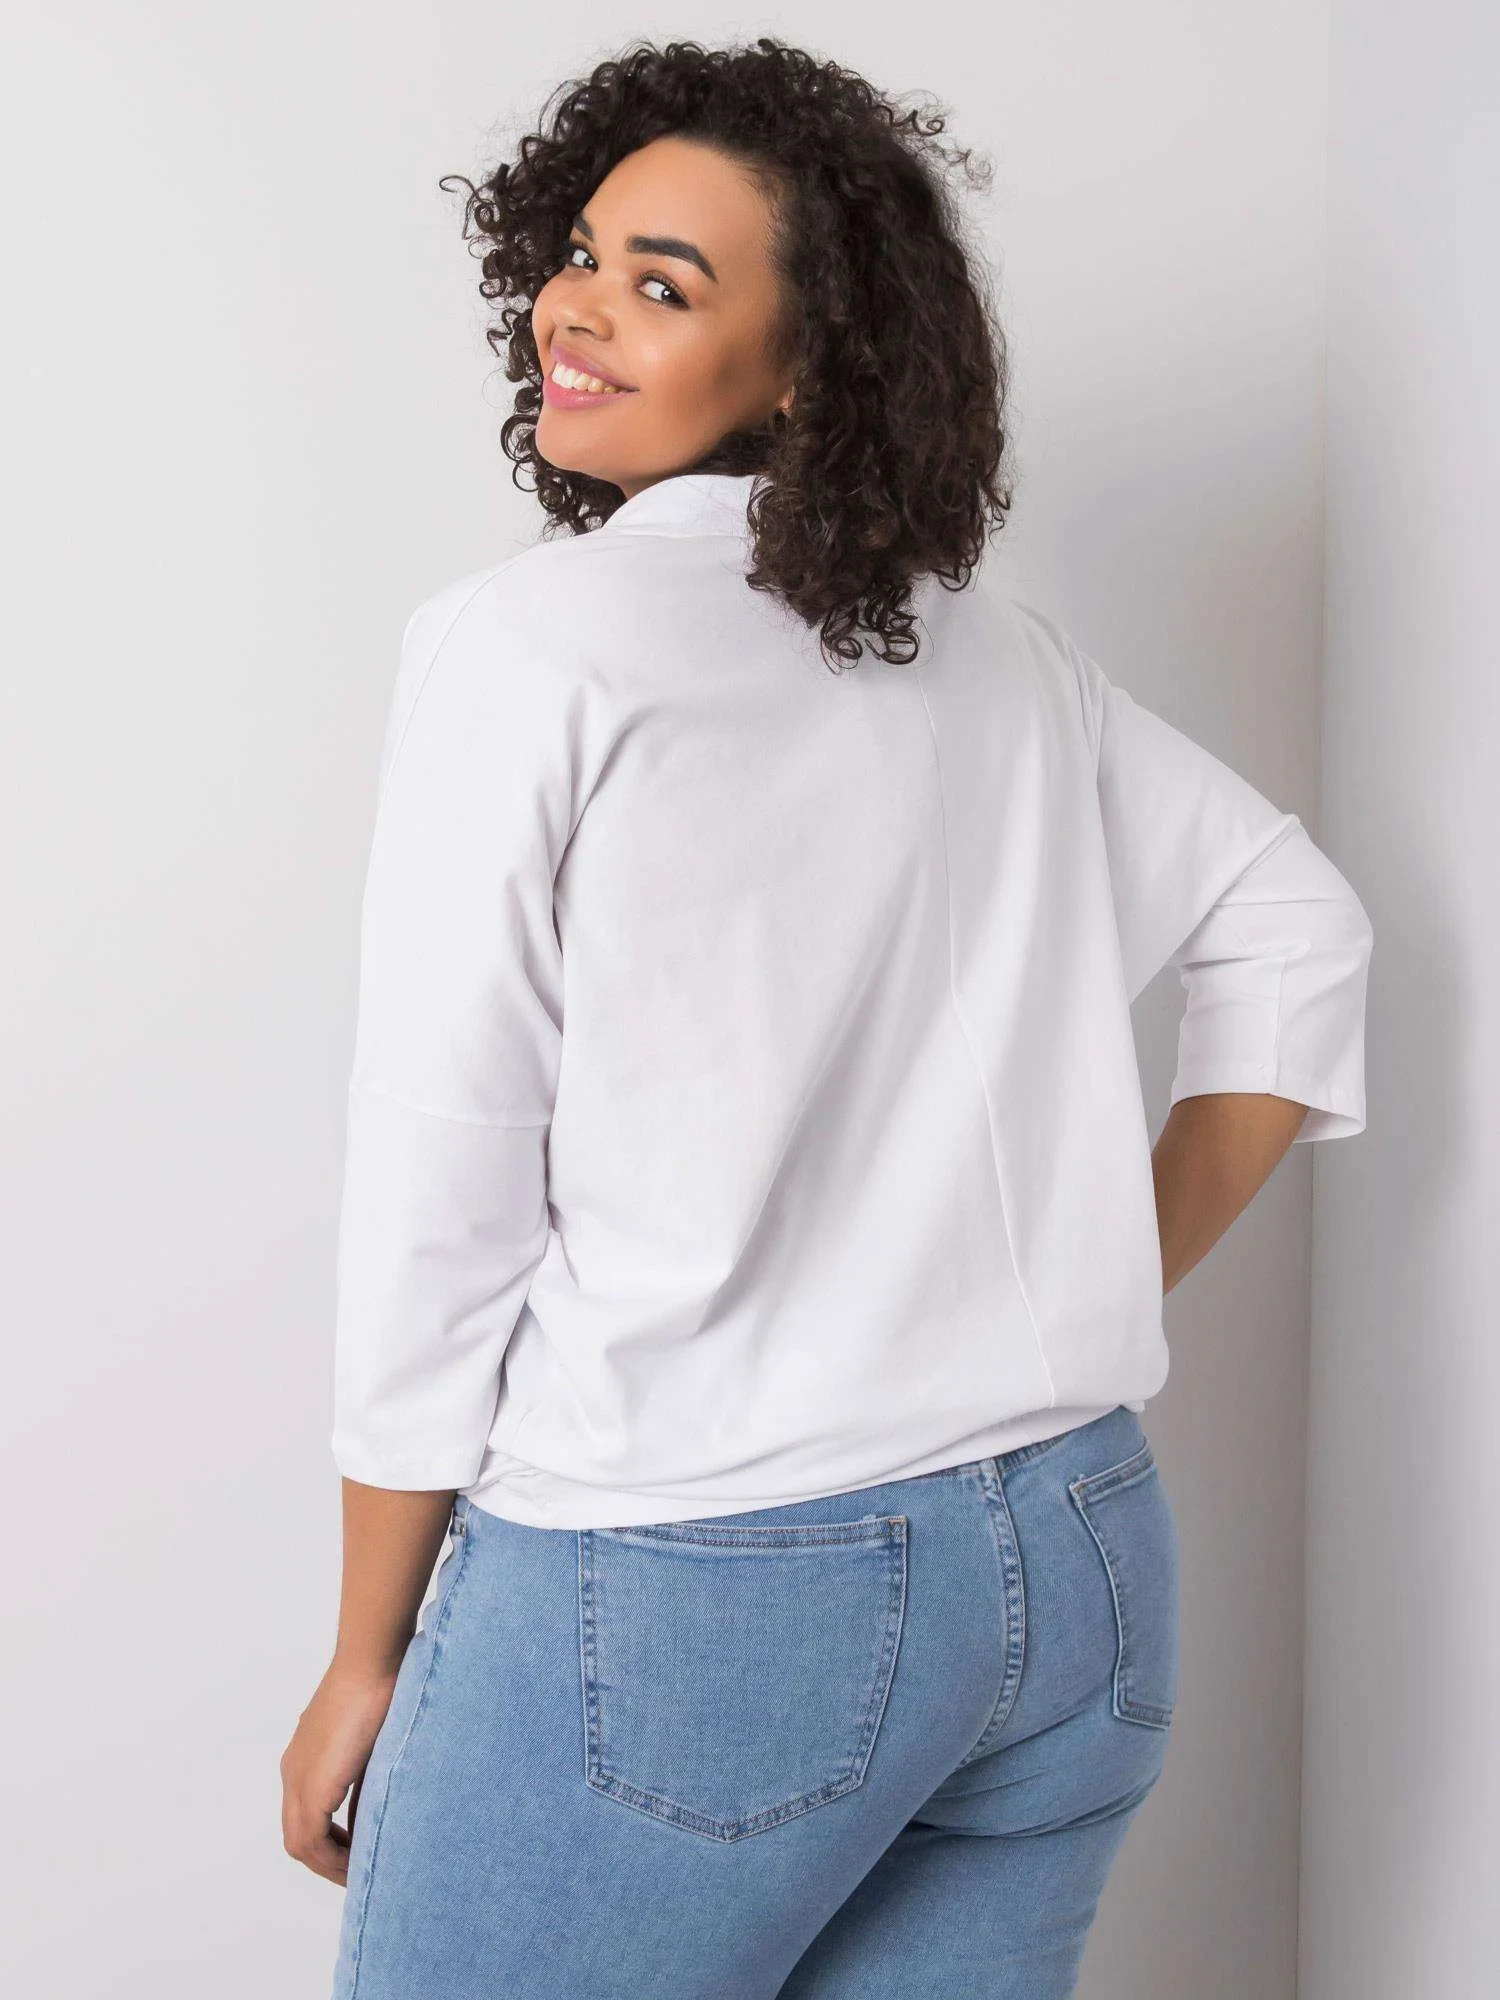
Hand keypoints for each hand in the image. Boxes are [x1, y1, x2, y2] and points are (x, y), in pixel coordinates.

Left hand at [280, 1660, 400, 1884]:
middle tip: (357, 1872)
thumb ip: (368, 1771)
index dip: (329, 1839)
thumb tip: (380, 1802)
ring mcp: (298, 1779)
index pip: (307, 1812)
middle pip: (297, 1834)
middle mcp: (294, 1770)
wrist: (372, 1662)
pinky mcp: (312, 1788)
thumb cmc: (382, 1683)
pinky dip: (331, 1859)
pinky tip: (357, 1864)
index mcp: (306, 1756)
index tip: (357, 1852)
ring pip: (300, 1843)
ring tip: (359, 1875)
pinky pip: (311, 1841)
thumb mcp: (373, 1737)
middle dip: (326, 1859)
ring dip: (328, 1864)